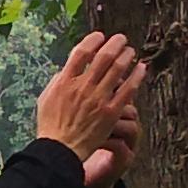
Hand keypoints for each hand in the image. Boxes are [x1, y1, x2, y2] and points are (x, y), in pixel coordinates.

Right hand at [37, 32, 148, 187]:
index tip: (100, 36)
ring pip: (118, 70)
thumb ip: (58, 80)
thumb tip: (67, 68)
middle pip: (103, 57)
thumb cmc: (51, 126)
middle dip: (115, 43)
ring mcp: (98, 100)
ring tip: (131, 51)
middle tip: (121, 39)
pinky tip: (142, 68)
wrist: (60, 151)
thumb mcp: (45, 98)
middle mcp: (83, 87)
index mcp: (65, 81)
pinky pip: (128, 90)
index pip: (81, 52)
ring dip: (127, 56)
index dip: (93, 40)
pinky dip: (136, 77)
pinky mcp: (111, 113)